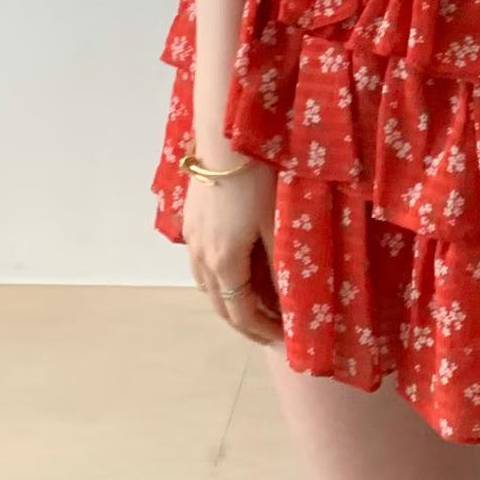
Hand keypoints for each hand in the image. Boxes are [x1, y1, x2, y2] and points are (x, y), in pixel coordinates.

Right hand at [182, 156, 282, 344]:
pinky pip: (201, 263)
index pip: (240, 313)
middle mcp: (201, 256)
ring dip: (227, 300)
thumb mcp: (276, 224)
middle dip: (243, 322)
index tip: (281, 338)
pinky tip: (234, 267)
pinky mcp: (192, 220)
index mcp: (224, 262)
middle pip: (219, 304)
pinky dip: (217, 278)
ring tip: (253, 302)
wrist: (225, 140)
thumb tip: (288, 299)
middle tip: (268, 329)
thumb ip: (280, 264)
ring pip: (206, 285)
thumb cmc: (256, 180)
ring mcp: (192, 238)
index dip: (260, 330)